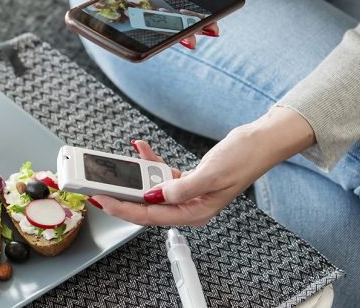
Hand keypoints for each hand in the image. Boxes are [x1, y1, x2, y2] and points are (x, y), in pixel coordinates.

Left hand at [91, 107, 315, 225]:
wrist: (259, 142)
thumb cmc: (243, 159)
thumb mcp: (210, 174)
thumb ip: (181, 188)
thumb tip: (155, 195)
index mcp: (195, 212)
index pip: (150, 216)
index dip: (123, 208)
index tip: (103, 200)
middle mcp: (190, 207)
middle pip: (146, 206)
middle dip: (122, 194)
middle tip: (99, 185)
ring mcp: (188, 194)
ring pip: (152, 189)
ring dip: (136, 174)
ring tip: (120, 161)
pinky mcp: (188, 181)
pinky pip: (162, 175)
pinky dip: (151, 163)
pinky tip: (142, 149)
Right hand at [109, 0, 218, 48]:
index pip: (124, 5)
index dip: (138, 23)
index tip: (157, 32)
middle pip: (149, 16)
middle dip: (170, 30)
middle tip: (189, 39)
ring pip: (166, 14)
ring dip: (186, 25)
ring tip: (206, 31)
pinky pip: (178, 3)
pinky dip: (194, 13)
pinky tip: (209, 21)